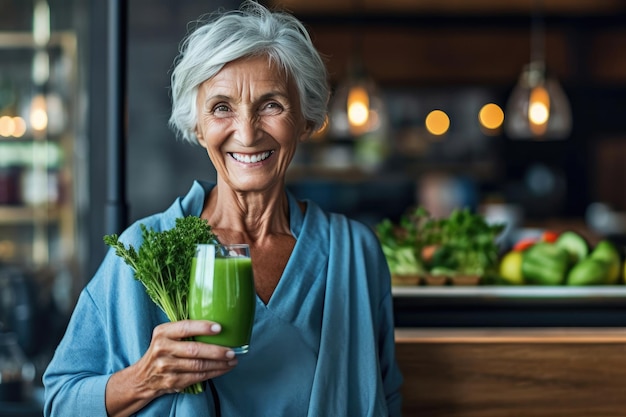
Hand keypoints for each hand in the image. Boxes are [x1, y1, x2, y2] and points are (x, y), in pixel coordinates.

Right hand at [105, 320, 236, 416]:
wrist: (142, 378)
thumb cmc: (162, 351)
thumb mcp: (166, 335)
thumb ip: (184, 329)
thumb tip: (216, 324)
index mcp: (163, 332)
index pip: (184, 327)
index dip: (203, 327)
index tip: (219, 328)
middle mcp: (163, 349)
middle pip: (194, 350)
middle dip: (216, 351)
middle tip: (232, 350)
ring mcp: (166, 367)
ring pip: (198, 365)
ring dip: (219, 364)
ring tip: (232, 360)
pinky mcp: (172, 382)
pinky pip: (198, 377)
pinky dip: (214, 373)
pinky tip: (223, 369)